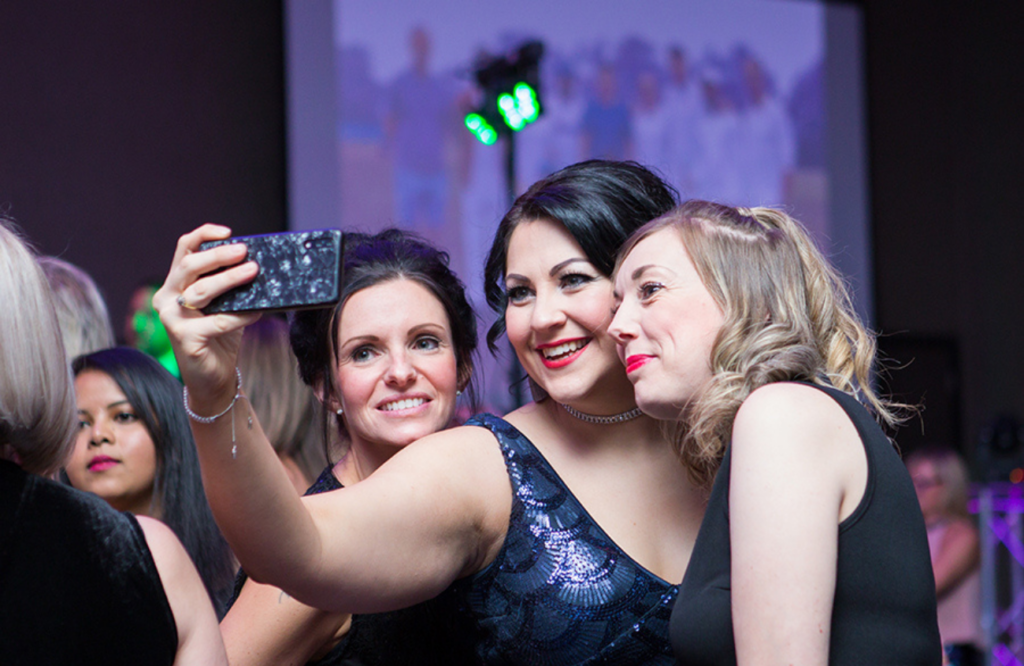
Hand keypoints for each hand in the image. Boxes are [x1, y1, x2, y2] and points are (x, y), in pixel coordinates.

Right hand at [153, 224, 260, 406]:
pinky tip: (258, 312)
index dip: (204, 235)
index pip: (185, 249)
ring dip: (230, 279)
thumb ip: (230, 284)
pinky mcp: (184, 338)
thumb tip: (255, 262)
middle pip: (190, 266)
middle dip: (219, 256)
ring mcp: (172, 318)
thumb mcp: (225, 304)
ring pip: (202, 291)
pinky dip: (241, 316)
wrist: (213, 377)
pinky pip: (217, 321)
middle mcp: (167, 297)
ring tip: (254, 272)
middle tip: (244, 251)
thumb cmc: (220, 336)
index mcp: (176, 284)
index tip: (229, 233)